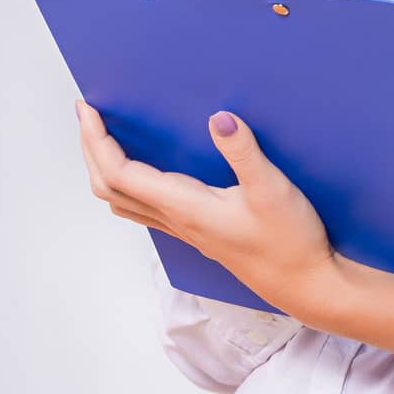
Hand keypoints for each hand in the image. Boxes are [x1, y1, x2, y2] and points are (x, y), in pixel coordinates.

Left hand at [75, 98, 340, 320]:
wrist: (305, 284)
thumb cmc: (290, 241)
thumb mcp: (272, 190)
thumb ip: (244, 153)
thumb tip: (218, 118)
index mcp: (185, 206)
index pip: (120, 173)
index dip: (97, 141)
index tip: (90, 109)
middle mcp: (176, 220)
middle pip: (110, 188)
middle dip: (91, 150)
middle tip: (87, 114)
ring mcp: (184, 229)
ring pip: (124, 201)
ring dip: (104, 168)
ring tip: (104, 137)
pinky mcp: (197, 232)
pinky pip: (144, 208)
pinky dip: (127, 184)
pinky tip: (143, 170)